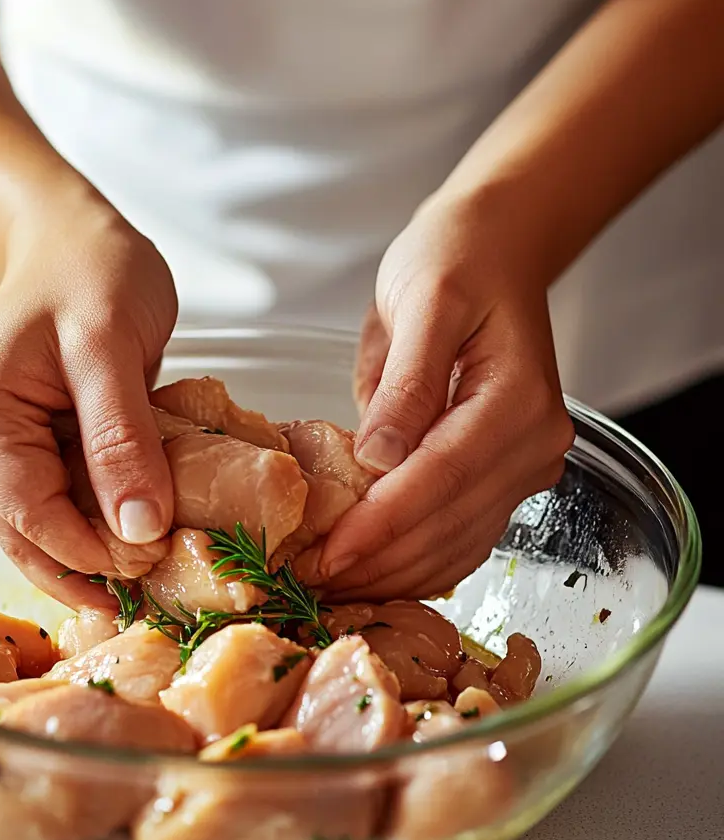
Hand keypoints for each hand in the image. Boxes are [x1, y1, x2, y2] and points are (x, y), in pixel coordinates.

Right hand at [0, 181, 177, 608]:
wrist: (70, 244)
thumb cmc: (87, 272)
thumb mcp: (110, 344)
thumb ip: (121, 436)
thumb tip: (138, 528)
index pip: (32, 517)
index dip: (94, 554)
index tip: (158, 562)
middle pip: (30, 538)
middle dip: (95, 565)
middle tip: (165, 578)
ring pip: (41, 535)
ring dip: (98, 553)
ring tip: (157, 565)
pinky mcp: (14, 460)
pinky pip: (55, 511)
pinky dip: (96, 525)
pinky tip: (136, 530)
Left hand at [322, 190, 574, 599]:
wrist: (497, 250)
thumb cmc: (456, 261)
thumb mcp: (425, 300)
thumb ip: (408, 381)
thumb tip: (378, 459)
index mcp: (517, 401)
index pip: (440, 478)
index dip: (380, 524)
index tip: (325, 554)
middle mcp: (533, 445)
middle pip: (449, 525)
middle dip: (377, 562)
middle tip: (307, 584)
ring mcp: (523, 467)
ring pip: (456, 546)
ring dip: (392, 575)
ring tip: (325, 588)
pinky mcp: (502, 477)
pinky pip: (460, 537)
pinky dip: (414, 562)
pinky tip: (369, 575)